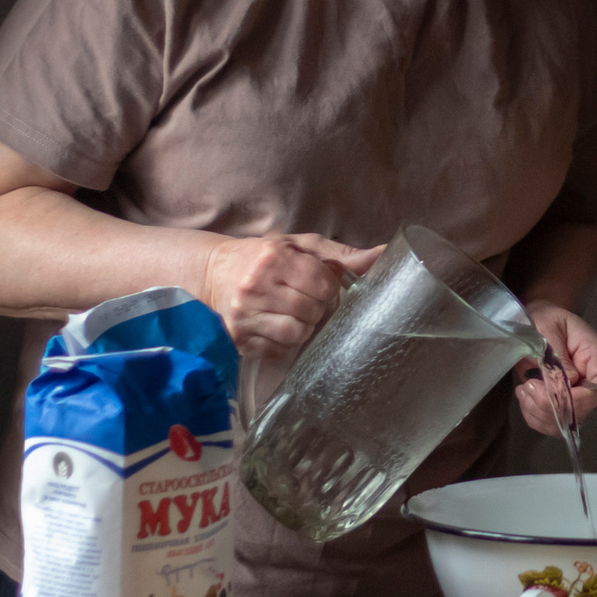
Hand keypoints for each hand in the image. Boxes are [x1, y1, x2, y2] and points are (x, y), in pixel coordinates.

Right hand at [198, 234, 379, 358]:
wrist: (213, 272)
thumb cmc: (263, 257)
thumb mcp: (300, 246)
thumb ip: (341, 254)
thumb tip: (383, 254)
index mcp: (273, 259)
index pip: (322, 284)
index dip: (329, 288)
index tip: (322, 286)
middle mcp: (255, 287)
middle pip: (311, 310)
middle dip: (317, 308)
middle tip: (307, 300)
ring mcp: (243, 316)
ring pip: (296, 333)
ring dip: (303, 326)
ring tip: (294, 313)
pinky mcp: (237, 339)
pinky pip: (278, 350)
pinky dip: (285, 342)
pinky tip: (277, 326)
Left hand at [512, 302, 596, 432]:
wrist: (535, 325)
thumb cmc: (544, 320)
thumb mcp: (547, 328)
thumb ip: (557, 353)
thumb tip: (568, 381)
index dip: (579, 397)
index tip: (547, 388)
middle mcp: (593, 382)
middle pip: (584, 409)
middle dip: (550, 406)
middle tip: (527, 386)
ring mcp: (580, 397)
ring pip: (566, 423)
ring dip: (539, 413)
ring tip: (524, 389)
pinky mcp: (564, 407)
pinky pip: (552, 425)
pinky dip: (534, 417)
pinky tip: (525, 397)